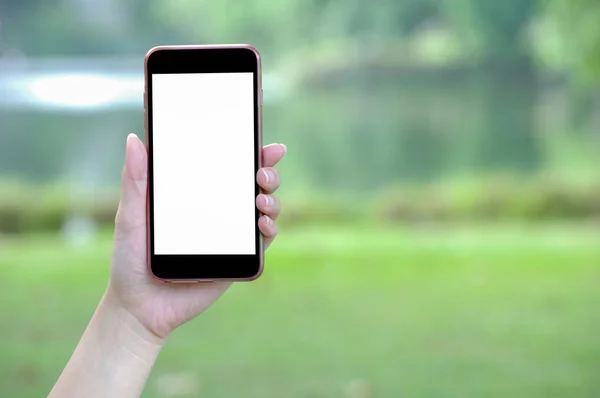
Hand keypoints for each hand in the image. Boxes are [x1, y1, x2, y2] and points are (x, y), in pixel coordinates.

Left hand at [107, 134, 285, 339]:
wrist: (139, 308)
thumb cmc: (130, 260)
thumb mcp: (129, 217)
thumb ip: (135, 182)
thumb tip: (134, 139)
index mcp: (195, 195)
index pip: (227, 166)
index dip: (250, 151)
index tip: (264, 143)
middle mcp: (217, 212)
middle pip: (253, 184)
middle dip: (267, 171)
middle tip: (262, 172)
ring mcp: (230, 235)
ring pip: (264, 210)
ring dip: (272, 199)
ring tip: (260, 199)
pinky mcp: (237, 259)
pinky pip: (262, 242)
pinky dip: (270, 229)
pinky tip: (263, 224)